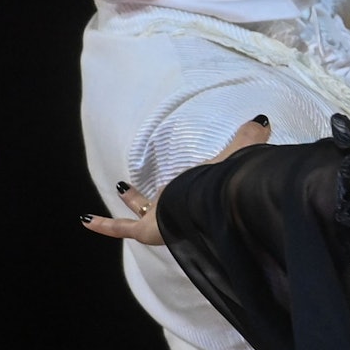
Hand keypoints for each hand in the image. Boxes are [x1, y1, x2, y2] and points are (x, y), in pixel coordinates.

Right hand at [79, 115, 272, 244]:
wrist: (219, 205)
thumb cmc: (231, 183)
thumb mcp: (240, 152)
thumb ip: (250, 137)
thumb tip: (262, 119)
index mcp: (202, 194)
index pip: (192, 187)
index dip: (187, 180)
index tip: (183, 173)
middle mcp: (183, 210)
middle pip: (165, 202)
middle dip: (153, 194)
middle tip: (141, 186)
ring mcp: (164, 221)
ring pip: (143, 214)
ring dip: (132, 204)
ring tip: (119, 190)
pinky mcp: (149, 230)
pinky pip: (122, 228)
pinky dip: (105, 226)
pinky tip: (87, 221)